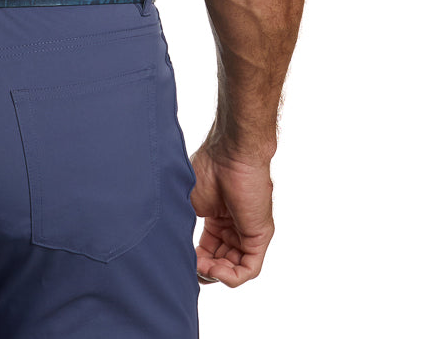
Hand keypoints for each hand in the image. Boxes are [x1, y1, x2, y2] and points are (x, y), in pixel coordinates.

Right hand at [189, 138, 275, 286]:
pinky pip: (248, 269)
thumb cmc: (208, 169)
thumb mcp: (189, 203)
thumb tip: (171, 249)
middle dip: (204, 269)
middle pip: (221, 262)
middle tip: (190, 266)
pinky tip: (214, 268)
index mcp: (217, 218)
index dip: (195, 260)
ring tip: (201, 266)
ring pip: (234, 269)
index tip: (180, 259)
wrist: (230, 154)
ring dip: (215, 274)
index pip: (208, 250)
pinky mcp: (259, 237)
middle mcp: (234, 227)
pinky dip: (230, 276)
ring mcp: (248, 233)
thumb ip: (183, 228)